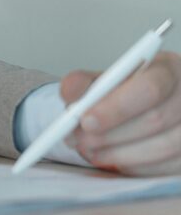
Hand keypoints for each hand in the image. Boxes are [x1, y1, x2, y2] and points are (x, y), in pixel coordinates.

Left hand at [61, 50, 180, 175]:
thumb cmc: (131, 91)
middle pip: (155, 120)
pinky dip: (133, 167)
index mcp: (170, 70)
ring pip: (162, 148)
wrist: (156, 105)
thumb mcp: (109, 79)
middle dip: (110, 134)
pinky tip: (111, 160)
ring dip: (118, 154)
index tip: (85, 120)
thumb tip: (69, 94)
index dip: (117, 106)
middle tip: (77, 139)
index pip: (150, 87)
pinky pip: (166, 168)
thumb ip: (85, 83)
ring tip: (88, 151)